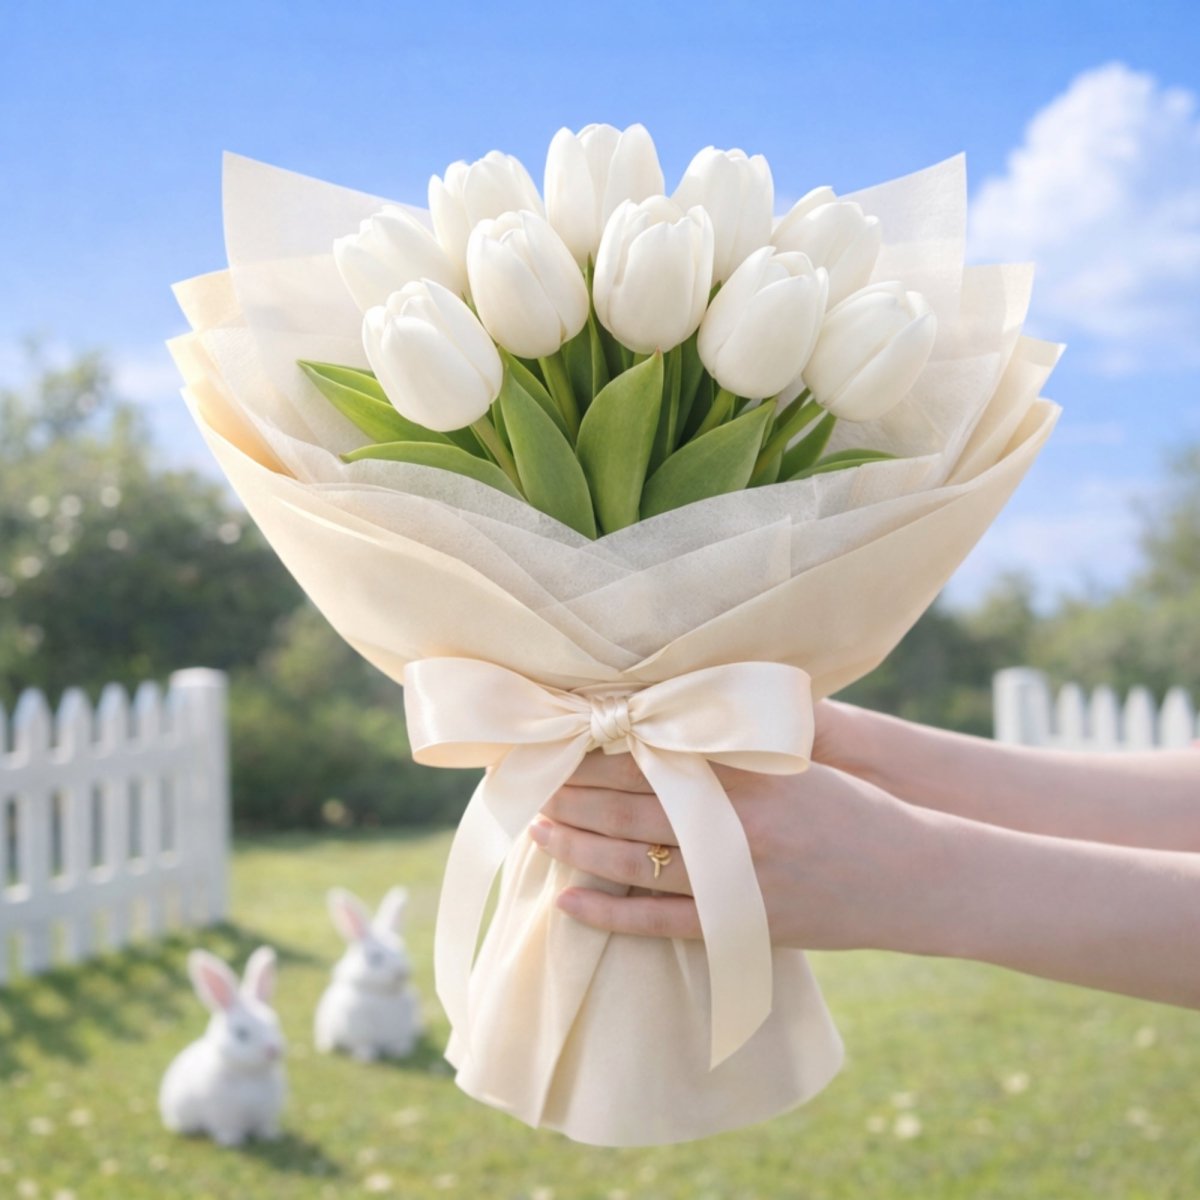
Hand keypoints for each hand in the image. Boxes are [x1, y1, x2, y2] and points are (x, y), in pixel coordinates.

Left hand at [531, 750, 939, 952]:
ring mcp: (733, 880)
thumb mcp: (801, 754)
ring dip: (577, 843)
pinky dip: (608, 914)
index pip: (653, 755)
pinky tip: (567, 901)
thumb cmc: (854, 805)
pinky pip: (657, 923)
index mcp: (748, 774)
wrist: (911, 877)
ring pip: (633, 861)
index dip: (599, 747)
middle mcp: (734, 825)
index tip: (559, 735)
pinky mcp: (737, 926)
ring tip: (536, 828)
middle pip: (630, 804)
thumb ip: (736, 733)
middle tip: (528, 777)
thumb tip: (676, 696)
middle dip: (573, 790)